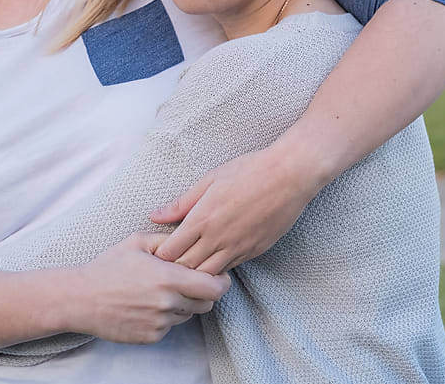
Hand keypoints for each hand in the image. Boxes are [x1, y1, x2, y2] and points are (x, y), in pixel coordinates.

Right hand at [65, 232, 230, 344]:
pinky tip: (145, 305)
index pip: (214, 287)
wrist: (80, 298)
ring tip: (158, 292)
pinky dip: (164, 317)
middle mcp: (167, 303)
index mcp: (167, 278)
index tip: (218, 277)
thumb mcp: (136, 243)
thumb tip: (189, 240)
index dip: (220, 282)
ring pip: (187, 315)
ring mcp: (160, 322)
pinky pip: (170, 326)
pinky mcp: (151, 336)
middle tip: (188, 283)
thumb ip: (167, 241)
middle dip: (202, 293)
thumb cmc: (107, 268)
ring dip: (181, 305)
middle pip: (206, 304)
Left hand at [149, 147, 321, 273]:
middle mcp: (218, 238)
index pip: (171, 252)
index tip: (157, 252)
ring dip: (196, 273)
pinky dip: (217, 270)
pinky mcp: (254, 251)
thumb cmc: (248, 171)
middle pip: (187, 268)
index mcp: (202, 219)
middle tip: (168, 264)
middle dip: (174, 269)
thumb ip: (181, 203)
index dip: (161, 256)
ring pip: (209, 274)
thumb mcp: (209, 180)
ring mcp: (238, 247)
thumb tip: (154, 216)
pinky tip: (211, 262)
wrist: (289, 176)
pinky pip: (230, 269)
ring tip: (188, 266)